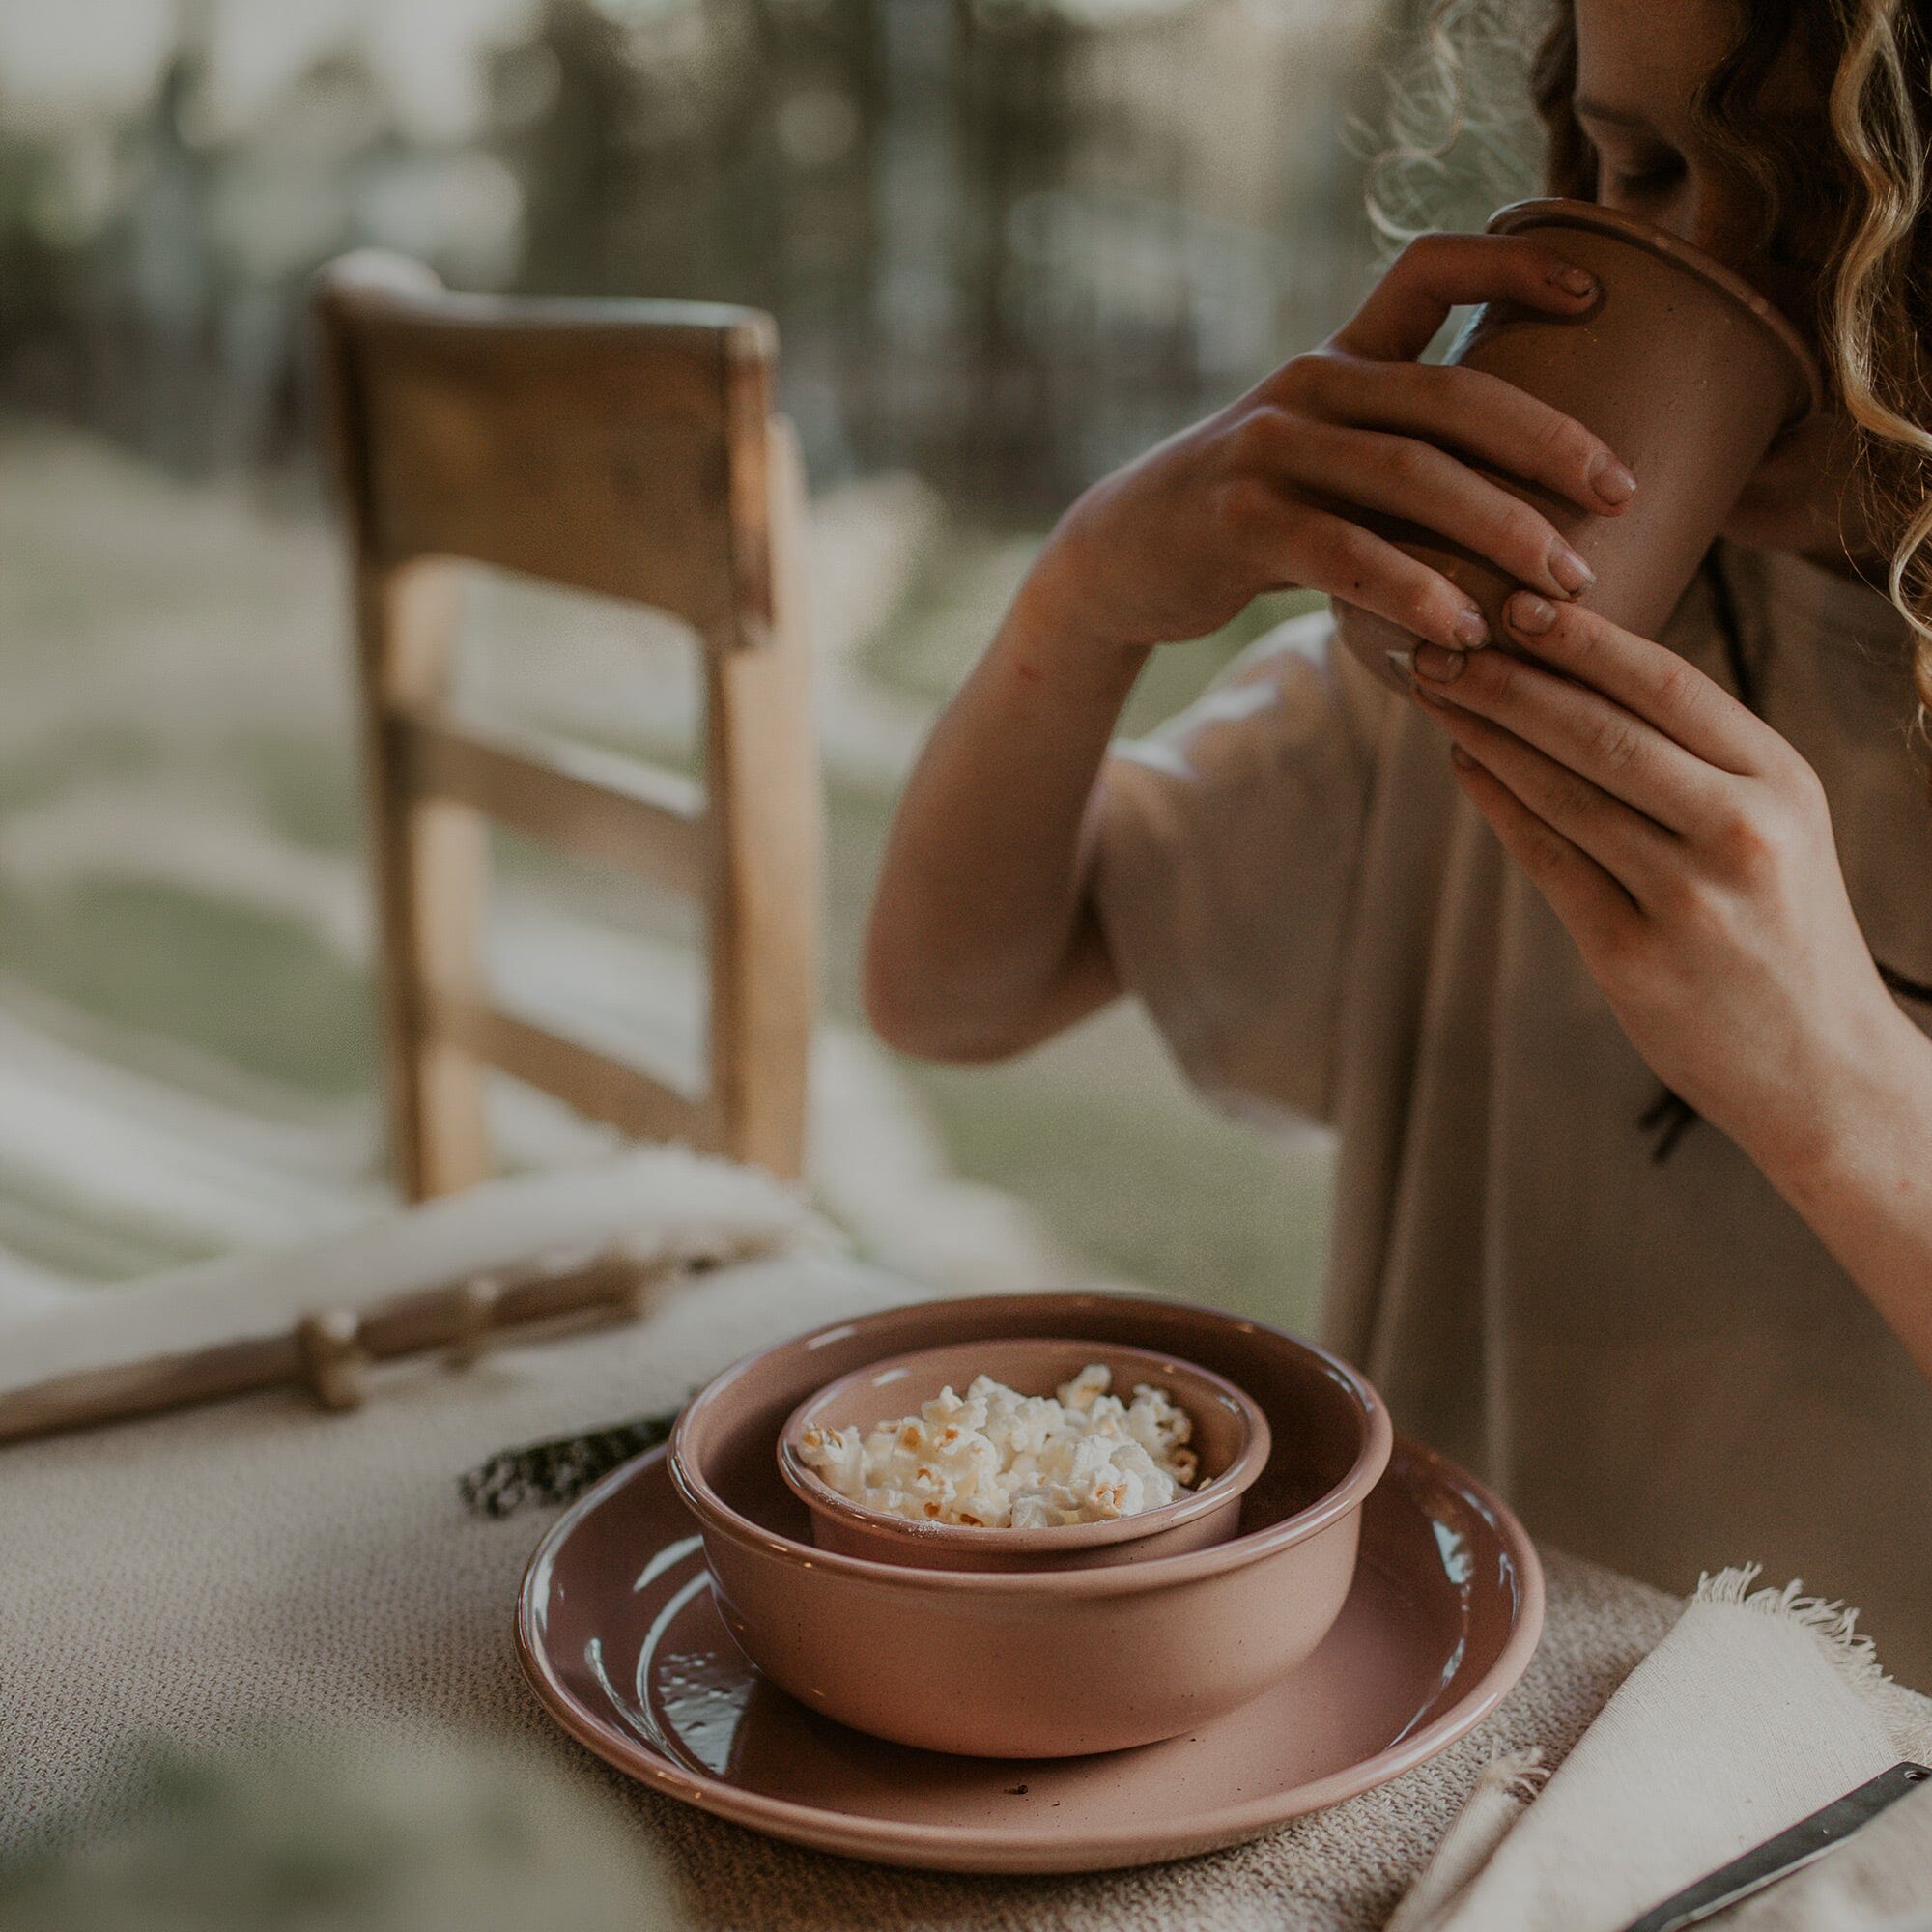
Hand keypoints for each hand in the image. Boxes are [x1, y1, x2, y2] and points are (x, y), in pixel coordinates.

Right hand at [1018, 233, 1637, 664]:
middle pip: (1450, 394)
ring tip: (1564, 582)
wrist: (1118, 559)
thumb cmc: (1246, 517)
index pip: (1430, 269)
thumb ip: (1396, 452)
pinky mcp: (1240, 521)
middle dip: (1550, 444)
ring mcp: (1269, 451)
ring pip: (1408, 476)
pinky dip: (1414, 592)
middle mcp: (1307, 387)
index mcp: (1337, 358)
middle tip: (1621, 494)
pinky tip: (1464, 627)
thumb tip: (1530, 499)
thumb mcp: (1315, 456)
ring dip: (1500, 530)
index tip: (1598, 295)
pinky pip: (1346, 554)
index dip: (1514, 264)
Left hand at [1402, 591, 1912, 1182]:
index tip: (1515, 604)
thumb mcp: (1776, 827)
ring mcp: (1687, 897)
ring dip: (1487, 735)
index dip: (1583, 641)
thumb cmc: (1783, 933)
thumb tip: (1579, 680)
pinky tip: (1464, 765)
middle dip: (1510, 680)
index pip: (1668, 685)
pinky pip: (1549, 862)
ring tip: (1437, 693)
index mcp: (1781, 782)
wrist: (1822, 1070)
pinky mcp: (1633, 957)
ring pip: (1563, 792)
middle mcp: (1741, 830)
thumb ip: (1700, 762)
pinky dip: (1499, 805)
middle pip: (1601, 731)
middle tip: (1440, 643)